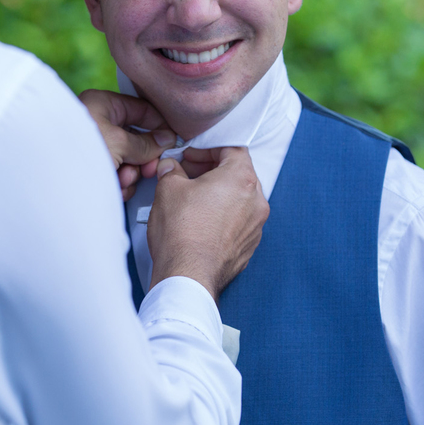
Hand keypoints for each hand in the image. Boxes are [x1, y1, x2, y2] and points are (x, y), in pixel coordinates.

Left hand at [79, 89, 176, 200]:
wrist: (48, 181)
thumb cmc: (76, 151)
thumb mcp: (119, 142)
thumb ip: (146, 142)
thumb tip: (166, 140)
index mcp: (101, 105)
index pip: (140, 109)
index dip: (159, 125)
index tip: (173, 140)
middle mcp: (96, 124)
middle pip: (135, 137)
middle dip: (143, 156)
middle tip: (149, 167)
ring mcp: (93, 148)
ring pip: (126, 158)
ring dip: (130, 172)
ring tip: (123, 178)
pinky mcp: (89, 169)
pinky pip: (115, 173)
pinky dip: (119, 183)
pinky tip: (114, 188)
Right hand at [147, 147, 268, 301]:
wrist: (187, 276)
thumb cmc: (182, 235)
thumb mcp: (168, 189)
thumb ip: (171, 171)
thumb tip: (170, 168)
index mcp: (241, 179)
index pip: (232, 148)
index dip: (208, 148)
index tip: (192, 155)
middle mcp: (256, 202)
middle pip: (238, 173)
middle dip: (212, 170)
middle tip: (189, 174)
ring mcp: (255, 226)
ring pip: (239, 199)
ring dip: (219, 194)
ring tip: (193, 199)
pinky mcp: (248, 246)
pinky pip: (239, 222)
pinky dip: (223, 217)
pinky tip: (201, 222)